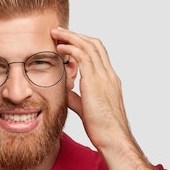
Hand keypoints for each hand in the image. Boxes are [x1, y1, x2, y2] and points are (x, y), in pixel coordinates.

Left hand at [51, 27, 131, 151]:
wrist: (113, 138)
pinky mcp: (95, 82)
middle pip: (95, 44)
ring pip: (89, 46)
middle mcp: (109, 75)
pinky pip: (83, 56)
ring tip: (56, 33)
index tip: (68, 41)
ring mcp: (104, 77)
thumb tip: (65, 91)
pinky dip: (71, 48)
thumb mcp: (85, 108)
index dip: (83, 44)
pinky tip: (60, 48)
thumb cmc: (102, 129)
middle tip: (59, 31)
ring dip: (71, 37)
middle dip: (76, 35)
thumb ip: (75, 97)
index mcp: (110, 80)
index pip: (98, 54)